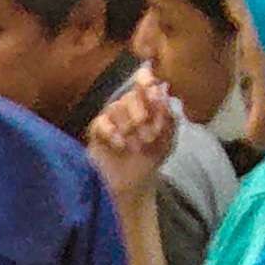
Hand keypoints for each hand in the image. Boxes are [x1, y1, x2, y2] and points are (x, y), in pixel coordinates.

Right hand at [84, 71, 176, 214]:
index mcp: (147, 103)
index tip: (153, 89)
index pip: (144, 80)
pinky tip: (121, 146)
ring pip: (116, 107)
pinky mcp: (96, 131)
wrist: (133, 184)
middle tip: (150, 135)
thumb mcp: (168, 138)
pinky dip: (112, 132)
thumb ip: (168, 116)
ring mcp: (111, 118)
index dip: (146, 80)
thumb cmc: (151, 158)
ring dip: (129, 126)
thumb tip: (163, 93)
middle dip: (142, 113)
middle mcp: (128, 107)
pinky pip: (100, 122)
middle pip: (131, 95)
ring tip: (137, 146)